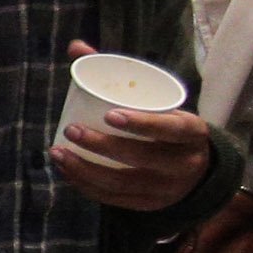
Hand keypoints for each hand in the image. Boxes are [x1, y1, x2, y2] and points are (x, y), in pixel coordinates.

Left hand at [52, 41, 214, 211]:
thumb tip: (76, 47)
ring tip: (58, 151)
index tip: (109, 114)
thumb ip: (117, 74)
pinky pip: (116, 199)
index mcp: (192, 132)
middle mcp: (185, 163)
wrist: (194, 167)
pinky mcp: (151, 205)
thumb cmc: (165, 124)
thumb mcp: (157, 101)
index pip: (171, 129)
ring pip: (123, 182)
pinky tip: (67, 171)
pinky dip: (87, 186)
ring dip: (85, 169)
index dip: (142, 124)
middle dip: (102, 146)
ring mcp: (168, 189)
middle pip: (141, 158)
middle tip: (71, 130)